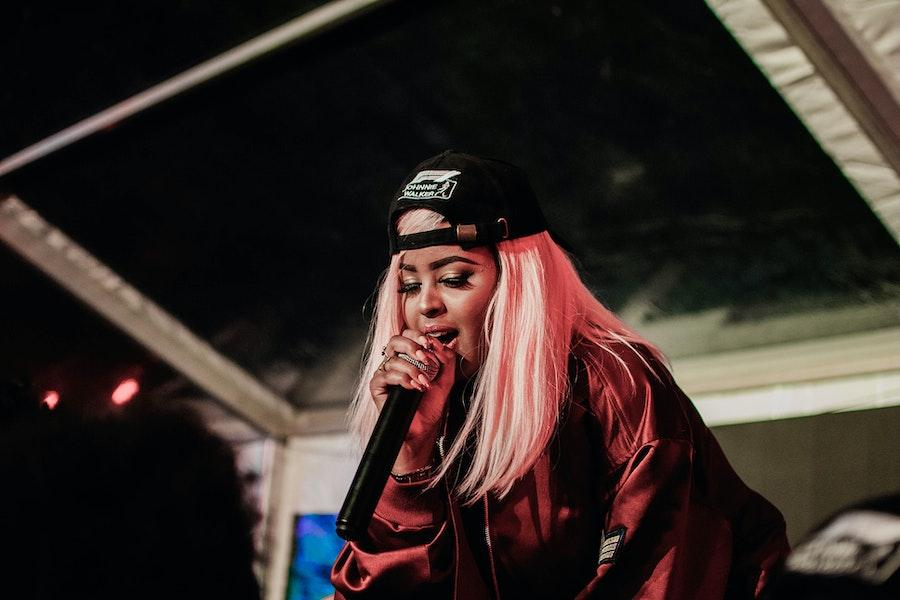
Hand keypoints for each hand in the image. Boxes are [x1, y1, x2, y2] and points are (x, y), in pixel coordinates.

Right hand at [370, 329, 457, 472]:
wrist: (423, 429)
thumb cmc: (431, 406)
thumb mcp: (445, 380)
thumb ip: (448, 360)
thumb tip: (451, 341)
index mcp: (408, 358)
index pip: (409, 336)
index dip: (418, 336)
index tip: (430, 344)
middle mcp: (394, 363)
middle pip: (395, 340)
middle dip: (411, 346)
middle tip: (425, 357)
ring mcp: (384, 374)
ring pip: (393, 359)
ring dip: (412, 369)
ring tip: (424, 382)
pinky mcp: (377, 387)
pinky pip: (386, 375)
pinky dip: (402, 380)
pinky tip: (414, 388)